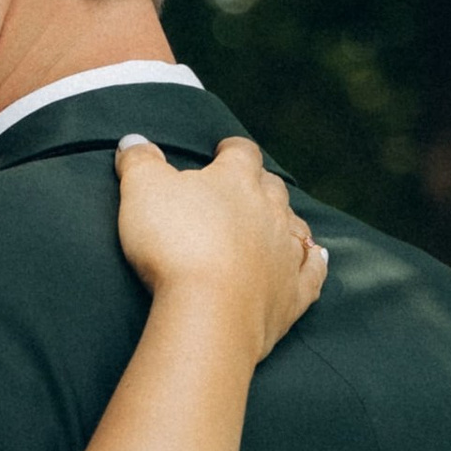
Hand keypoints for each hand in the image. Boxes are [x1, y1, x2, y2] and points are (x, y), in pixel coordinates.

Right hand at [114, 132, 326, 362]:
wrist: (210, 311)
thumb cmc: (176, 244)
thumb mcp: (142, 191)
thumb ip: (139, 161)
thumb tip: (133, 140)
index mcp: (237, 180)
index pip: (241, 153)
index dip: (231, 151)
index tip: (222, 152)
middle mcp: (271, 210)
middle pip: (271, 188)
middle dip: (258, 185)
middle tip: (242, 189)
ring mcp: (286, 252)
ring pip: (295, 226)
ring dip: (284, 221)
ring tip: (274, 221)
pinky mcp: (294, 293)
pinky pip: (313, 271)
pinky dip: (315, 262)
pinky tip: (318, 256)